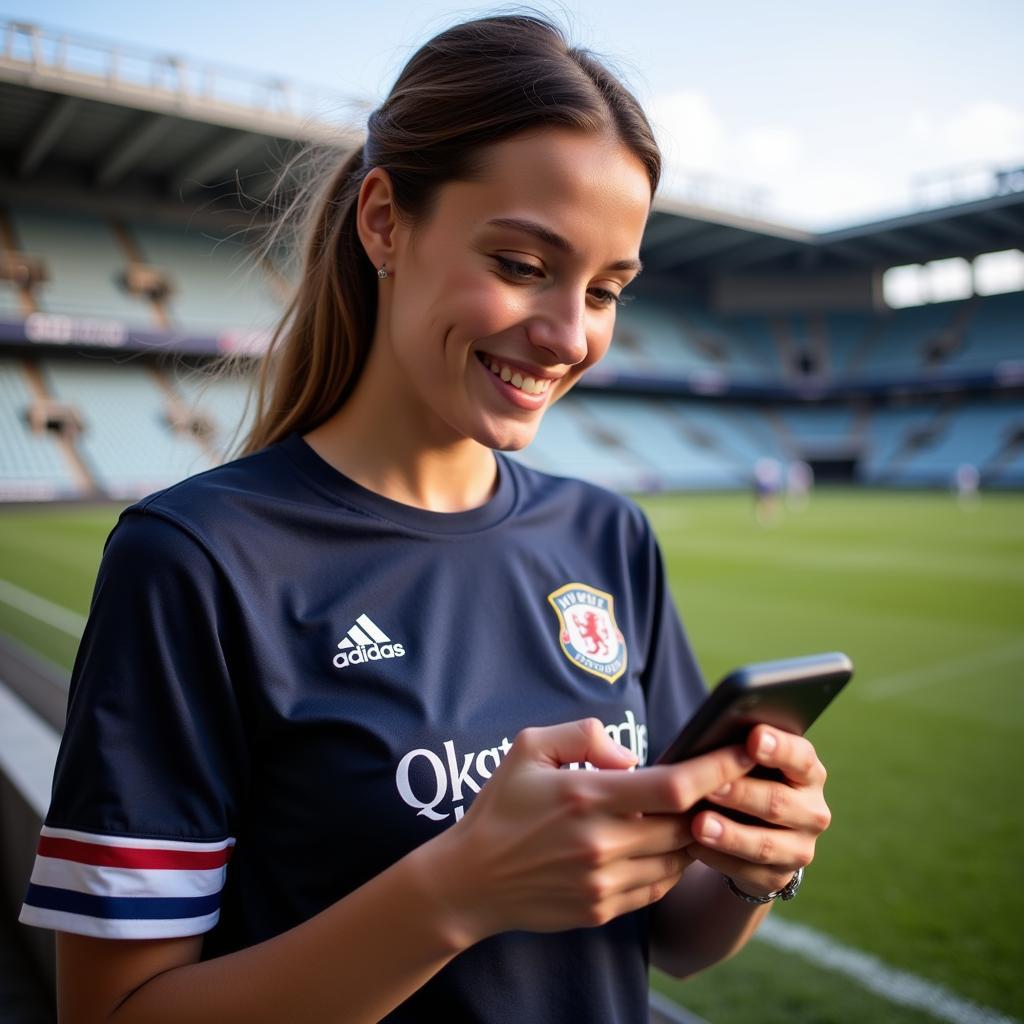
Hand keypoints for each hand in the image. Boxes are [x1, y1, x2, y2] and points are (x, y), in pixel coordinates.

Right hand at [426, 718, 755, 944]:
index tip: (746, 750)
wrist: (470, 879)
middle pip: (687, 825)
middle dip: (714, 802)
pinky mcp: (603, 909)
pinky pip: (657, 885)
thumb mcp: (529, 747)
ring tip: (696, 812)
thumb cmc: (501, 806)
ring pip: (678, 858)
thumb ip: (585, 735)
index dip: (718, 768)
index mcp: (587, 796)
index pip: (674, 786)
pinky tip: (661, 844)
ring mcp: (604, 881)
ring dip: (694, 835)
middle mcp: (602, 843)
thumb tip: (633, 759)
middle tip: (728, 781)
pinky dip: (670, 863)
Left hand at [687, 724, 831, 898]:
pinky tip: (694, 847)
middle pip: (778, 802)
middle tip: (712, 786)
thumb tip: (707, 739)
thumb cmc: (743, 778)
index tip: (754, 739)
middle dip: (741, 793)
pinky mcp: (780, 877)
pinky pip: (748, 871)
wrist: (750, 828)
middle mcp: (812, 811)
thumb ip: (737, 750)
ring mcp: (800, 848)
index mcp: (807, 772)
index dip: (778, 748)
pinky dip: (719, 859)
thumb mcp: (746, 762)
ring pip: (765, 844)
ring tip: (699, 825)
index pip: (800, 757)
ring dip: (730, 835)